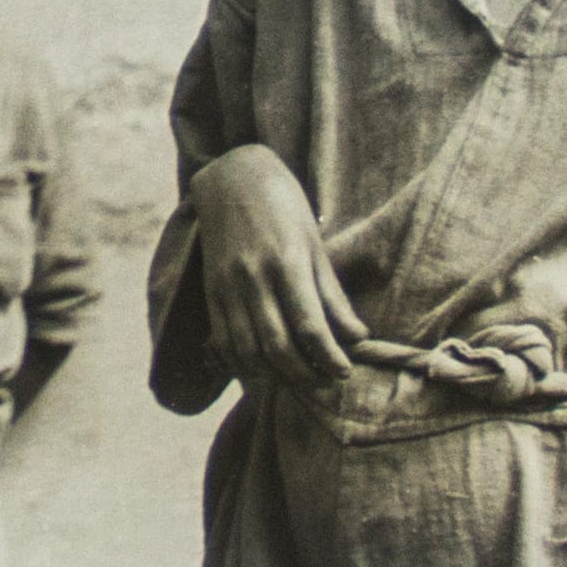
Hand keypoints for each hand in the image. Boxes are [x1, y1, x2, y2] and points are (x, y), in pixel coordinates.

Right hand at [190, 144, 365, 384]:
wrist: (232, 179)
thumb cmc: (283, 208)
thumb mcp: (315, 245)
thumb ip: (332, 294)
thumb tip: (356, 337)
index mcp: (287, 263)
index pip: (309, 327)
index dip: (329, 358)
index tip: (344, 373)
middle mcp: (254, 277)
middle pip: (278, 347)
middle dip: (305, 376)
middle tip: (325, 386)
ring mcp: (228, 286)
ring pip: (248, 350)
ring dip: (273, 376)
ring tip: (296, 380)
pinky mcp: (211, 291)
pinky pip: (224, 340)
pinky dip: (242, 363)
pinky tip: (261, 370)